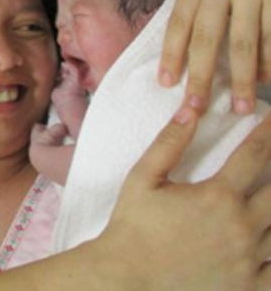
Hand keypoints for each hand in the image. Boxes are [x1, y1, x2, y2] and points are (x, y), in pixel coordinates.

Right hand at [100, 106, 270, 290]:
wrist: (127, 277)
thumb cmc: (133, 225)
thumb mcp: (143, 178)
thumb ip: (169, 143)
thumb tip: (190, 111)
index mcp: (217, 196)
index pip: (254, 154)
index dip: (268, 132)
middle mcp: (241, 226)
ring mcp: (249, 258)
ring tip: (268, 200)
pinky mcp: (249, 284)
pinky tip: (270, 238)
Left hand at [159, 0, 270, 113]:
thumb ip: (203, 6)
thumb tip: (182, 57)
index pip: (179, 21)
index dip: (171, 54)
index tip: (166, 83)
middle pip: (207, 37)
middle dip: (201, 77)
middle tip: (197, 108)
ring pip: (245, 44)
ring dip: (243, 79)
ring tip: (242, 105)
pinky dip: (269, 62)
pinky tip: (267, 80)